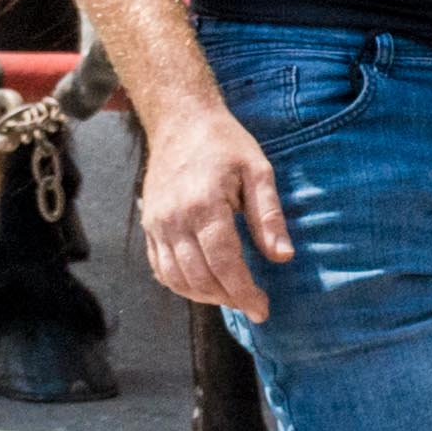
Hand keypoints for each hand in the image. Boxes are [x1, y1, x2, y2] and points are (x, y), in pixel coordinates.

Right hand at [137, 91, 289, 319]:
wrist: (181, 121)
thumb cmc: (225, 144)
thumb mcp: (258, 171)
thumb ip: (269, 216)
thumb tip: (282, 257)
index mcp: (205, 205)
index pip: (224, 263)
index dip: (243, 291)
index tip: (262, 309)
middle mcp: (175, 219)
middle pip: (199, 276)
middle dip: (228, 298)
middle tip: (253, 306)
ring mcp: (157, 224)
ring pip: (176, 278)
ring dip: (204, 296)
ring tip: (232, 297)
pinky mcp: (149, 225)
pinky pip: (159, 267)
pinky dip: (180, 284)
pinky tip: (203, 287)